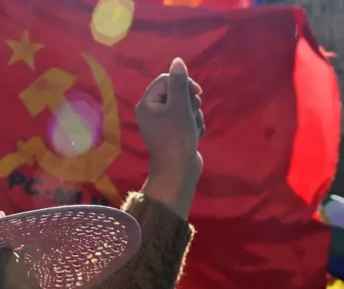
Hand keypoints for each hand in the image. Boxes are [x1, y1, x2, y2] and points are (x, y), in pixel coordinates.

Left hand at [136, 57, 204, 218]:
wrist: (179, 172)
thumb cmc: (177, 138)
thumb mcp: (179, 106)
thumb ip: (180, 83)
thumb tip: (177, 61)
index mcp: (147, 104)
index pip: (166, 80)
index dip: (183, 83)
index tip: (196, 94)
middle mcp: (152, 112)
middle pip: (177, 92)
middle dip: (189, 102)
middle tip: (192, 114)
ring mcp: (164, 124)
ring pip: (185, 106)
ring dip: (194, 115)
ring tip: (193, 129)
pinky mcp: (175, 133)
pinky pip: (187, 120)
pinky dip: (194, 125)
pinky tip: (195, 136)